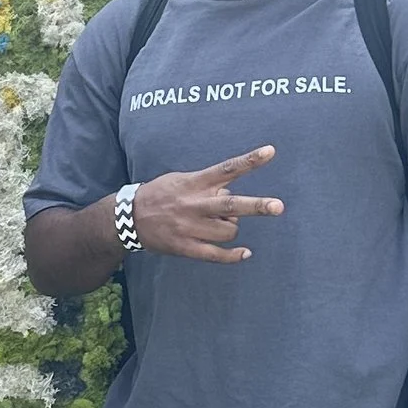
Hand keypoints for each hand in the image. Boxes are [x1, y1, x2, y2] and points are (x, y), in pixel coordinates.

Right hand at [132, 146, 282, 263]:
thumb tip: (232, 195)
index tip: (270, 152)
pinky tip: (245, 253)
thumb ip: (207, 185)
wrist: (128, 218)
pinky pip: (216, 254)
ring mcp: (190, 227)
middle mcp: (195, 204)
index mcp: (195, 183)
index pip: (227, 169)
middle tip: (278, 206)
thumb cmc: (160, 195)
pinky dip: (233, 256)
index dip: (249, 161)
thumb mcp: (181, 180)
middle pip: (232, 205)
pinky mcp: (186, 247)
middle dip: (257, 206)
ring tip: (217, 225)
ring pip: (228, 231)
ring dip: (231, 229)